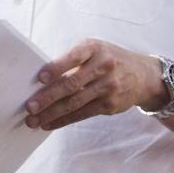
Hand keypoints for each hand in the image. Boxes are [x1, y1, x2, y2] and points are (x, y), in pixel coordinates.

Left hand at [25, 40, 166, 129]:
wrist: (143, 75)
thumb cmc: (108, 59)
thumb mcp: (94, 50)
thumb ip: (72, 59)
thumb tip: (41, 79)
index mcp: (94, 48)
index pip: (74, 57)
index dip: (56, 67)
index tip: (40, 78)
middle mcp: (103, 66)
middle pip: (71, 84)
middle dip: (48, 96)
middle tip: (30, 106)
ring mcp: (108, 87)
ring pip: (75, 102)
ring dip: (51, 113)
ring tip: (33, 120)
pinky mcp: (109, 104)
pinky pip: (82, 114)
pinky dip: (63, 120)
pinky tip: (49, 124)